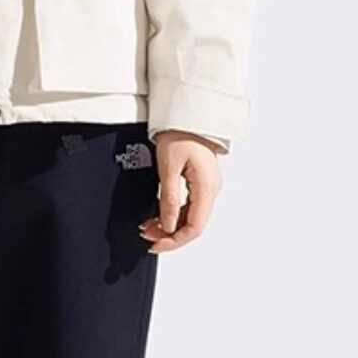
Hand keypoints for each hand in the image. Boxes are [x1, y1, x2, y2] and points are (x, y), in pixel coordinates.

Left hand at [139, 131, 221, 252]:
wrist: (185, 112)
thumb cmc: (179, 133)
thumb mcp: (169, 167)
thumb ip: (169, 199)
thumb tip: (169, 226)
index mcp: (207, 188)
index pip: (194, 228)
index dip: (174, 241)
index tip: (155, 245)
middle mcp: (211, 189)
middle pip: (193, 224)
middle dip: (169, 234)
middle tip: (146, 235)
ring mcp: (207, 185)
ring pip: (190, 215)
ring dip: (170, 223)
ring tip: (148, 225)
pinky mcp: (200, 180)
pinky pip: (189, 204)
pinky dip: (174, 212)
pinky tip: (159, 213)